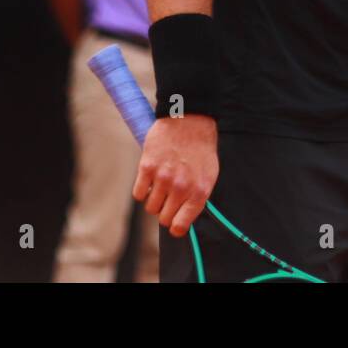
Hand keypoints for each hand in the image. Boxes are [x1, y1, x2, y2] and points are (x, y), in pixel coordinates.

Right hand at [133, 114, 218, 237]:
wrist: (189, 120)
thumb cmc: (201, 149)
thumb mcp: (209, 175)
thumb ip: (198, 198)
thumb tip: (184, 218)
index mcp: (199, 192)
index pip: (180, 225)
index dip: (175, 227)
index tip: (174, 224)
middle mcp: (181, 188)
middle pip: (163, 218)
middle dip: (165, 211)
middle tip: (169, 199)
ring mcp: (163, 178)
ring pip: (150, 207)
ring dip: (154, 200)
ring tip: (161, 186)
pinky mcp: (147, 168)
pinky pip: (138, 194)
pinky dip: (142, 190)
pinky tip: (151, 179)